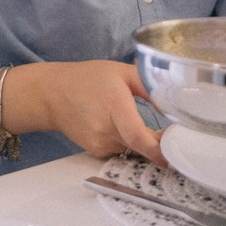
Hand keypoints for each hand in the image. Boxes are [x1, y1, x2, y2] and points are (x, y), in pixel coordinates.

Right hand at [0, 60, 166, 165]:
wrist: (51, 95)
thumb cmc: (88, 79)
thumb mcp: (121, 72)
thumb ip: (149, 85)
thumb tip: (172, 103)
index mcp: (114, 106)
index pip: (137, 136)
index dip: (157, 149)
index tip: (173, 153)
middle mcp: (106, 130)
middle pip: (140, 145)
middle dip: (158, 142)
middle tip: (171, 132)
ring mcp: (99, 143)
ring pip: (132, 148)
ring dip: (142, 140)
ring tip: (139, 120)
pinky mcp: (95, 151)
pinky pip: (121, 150)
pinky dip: (128, 142)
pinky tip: (120, 125)